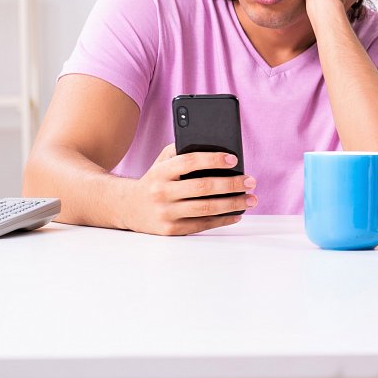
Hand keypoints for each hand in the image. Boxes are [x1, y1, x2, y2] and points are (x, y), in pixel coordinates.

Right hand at [123, 144, 256, 235]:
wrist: (127, 207)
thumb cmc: (155, 181)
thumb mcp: (162, 162)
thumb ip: (183, 151)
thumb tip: (216, 147)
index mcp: (161, 172)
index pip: (189, 162)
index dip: (213, 159)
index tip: (234, 160)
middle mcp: (161, 192)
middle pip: (202, 187)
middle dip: (231, 184)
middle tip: (250, 181)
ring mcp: (166, 213)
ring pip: (206, 208)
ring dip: (233, 204)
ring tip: (250, 199)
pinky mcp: (171, 230)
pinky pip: (202, 225)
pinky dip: (223, 219)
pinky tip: (237, 213)